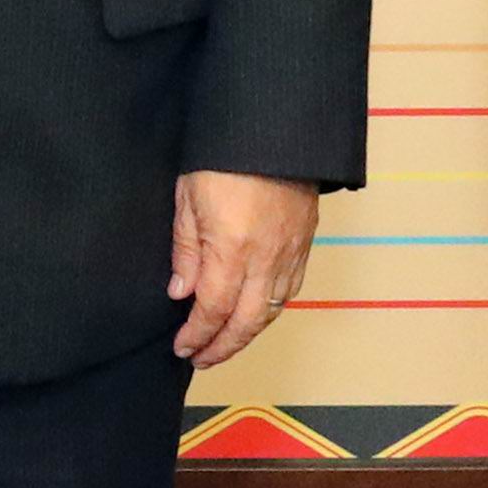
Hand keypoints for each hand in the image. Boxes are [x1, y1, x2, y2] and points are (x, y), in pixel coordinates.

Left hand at [165, 170, 321, 367]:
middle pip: (247, 322)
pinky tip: (256, 313)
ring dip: (248, 333)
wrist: (274, 128)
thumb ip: (186, 249)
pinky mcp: (305, 242)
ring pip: (273, 310)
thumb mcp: (188, 198)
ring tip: (225, 342)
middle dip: (223, 347)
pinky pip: (291, 289)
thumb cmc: (224, 155)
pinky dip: (271, 309)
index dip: (197, 335)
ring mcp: (290, 252)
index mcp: (232, 249)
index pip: (213, 309)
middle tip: (201, 359)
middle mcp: (266, 259)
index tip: (182, 348)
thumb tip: (181, 293)